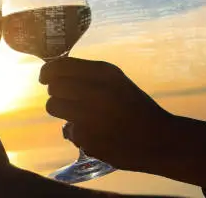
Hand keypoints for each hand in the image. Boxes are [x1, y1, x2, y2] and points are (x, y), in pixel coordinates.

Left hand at [39, 57, 174, 171]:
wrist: (160, 140)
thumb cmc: (135, 108)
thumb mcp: (116, 82)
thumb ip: (87, 75)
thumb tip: (52, 73)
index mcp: (105, 73)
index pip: (60, 66)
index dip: (48, 71)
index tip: (45, 77)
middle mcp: (96, 91)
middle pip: (53, 86)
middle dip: (56, 92)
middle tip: (68, 98)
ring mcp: (89, 116)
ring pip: (52, 106)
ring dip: (61, 110)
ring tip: (79, 114)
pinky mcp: (86, 138)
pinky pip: (68, 130)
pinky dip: (78, 132)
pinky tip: (97, 134)